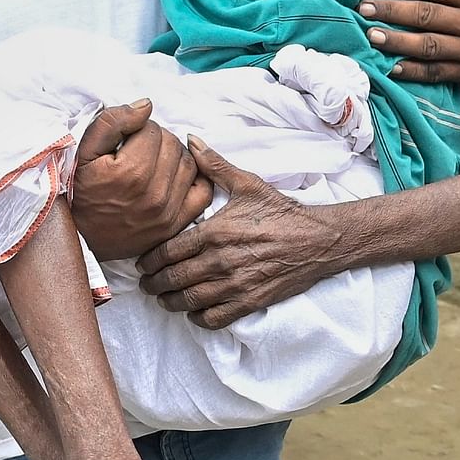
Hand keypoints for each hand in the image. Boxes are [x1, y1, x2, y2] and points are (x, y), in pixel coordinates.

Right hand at [70, 101, 213, 260]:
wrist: (82, 236)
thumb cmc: (81, 192)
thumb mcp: (84, 152)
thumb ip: (112, 122)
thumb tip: (146, 106)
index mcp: (131, 171)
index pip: (152, 129)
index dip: (138, 129)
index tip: (126, 141)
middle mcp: (154, 193)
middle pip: (172, 144)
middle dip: (156, 141)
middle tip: (138, 150)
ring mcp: (168, 211)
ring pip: (189, 163)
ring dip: (175, 156)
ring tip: (154, 161)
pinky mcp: (175, 224)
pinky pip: (203, 192)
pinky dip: (196, 178)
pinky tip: (177, 176)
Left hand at [137, 138, 338, 329]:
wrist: (318, 240)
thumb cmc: (281, 212)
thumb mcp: (247, 184)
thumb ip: (214, 165)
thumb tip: (191, 140)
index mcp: (216, 232)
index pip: (169, 251)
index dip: (149, 260)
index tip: (141, 264)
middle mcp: (221, 260)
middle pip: (174, 278)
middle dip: (153, 284)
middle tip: (145, 284)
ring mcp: (235, 284)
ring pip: (189, 301)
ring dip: (170, 302)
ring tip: (162, 299)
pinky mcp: (250, 302)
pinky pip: (214, 318)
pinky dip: (198, 318)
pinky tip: (193, 312)